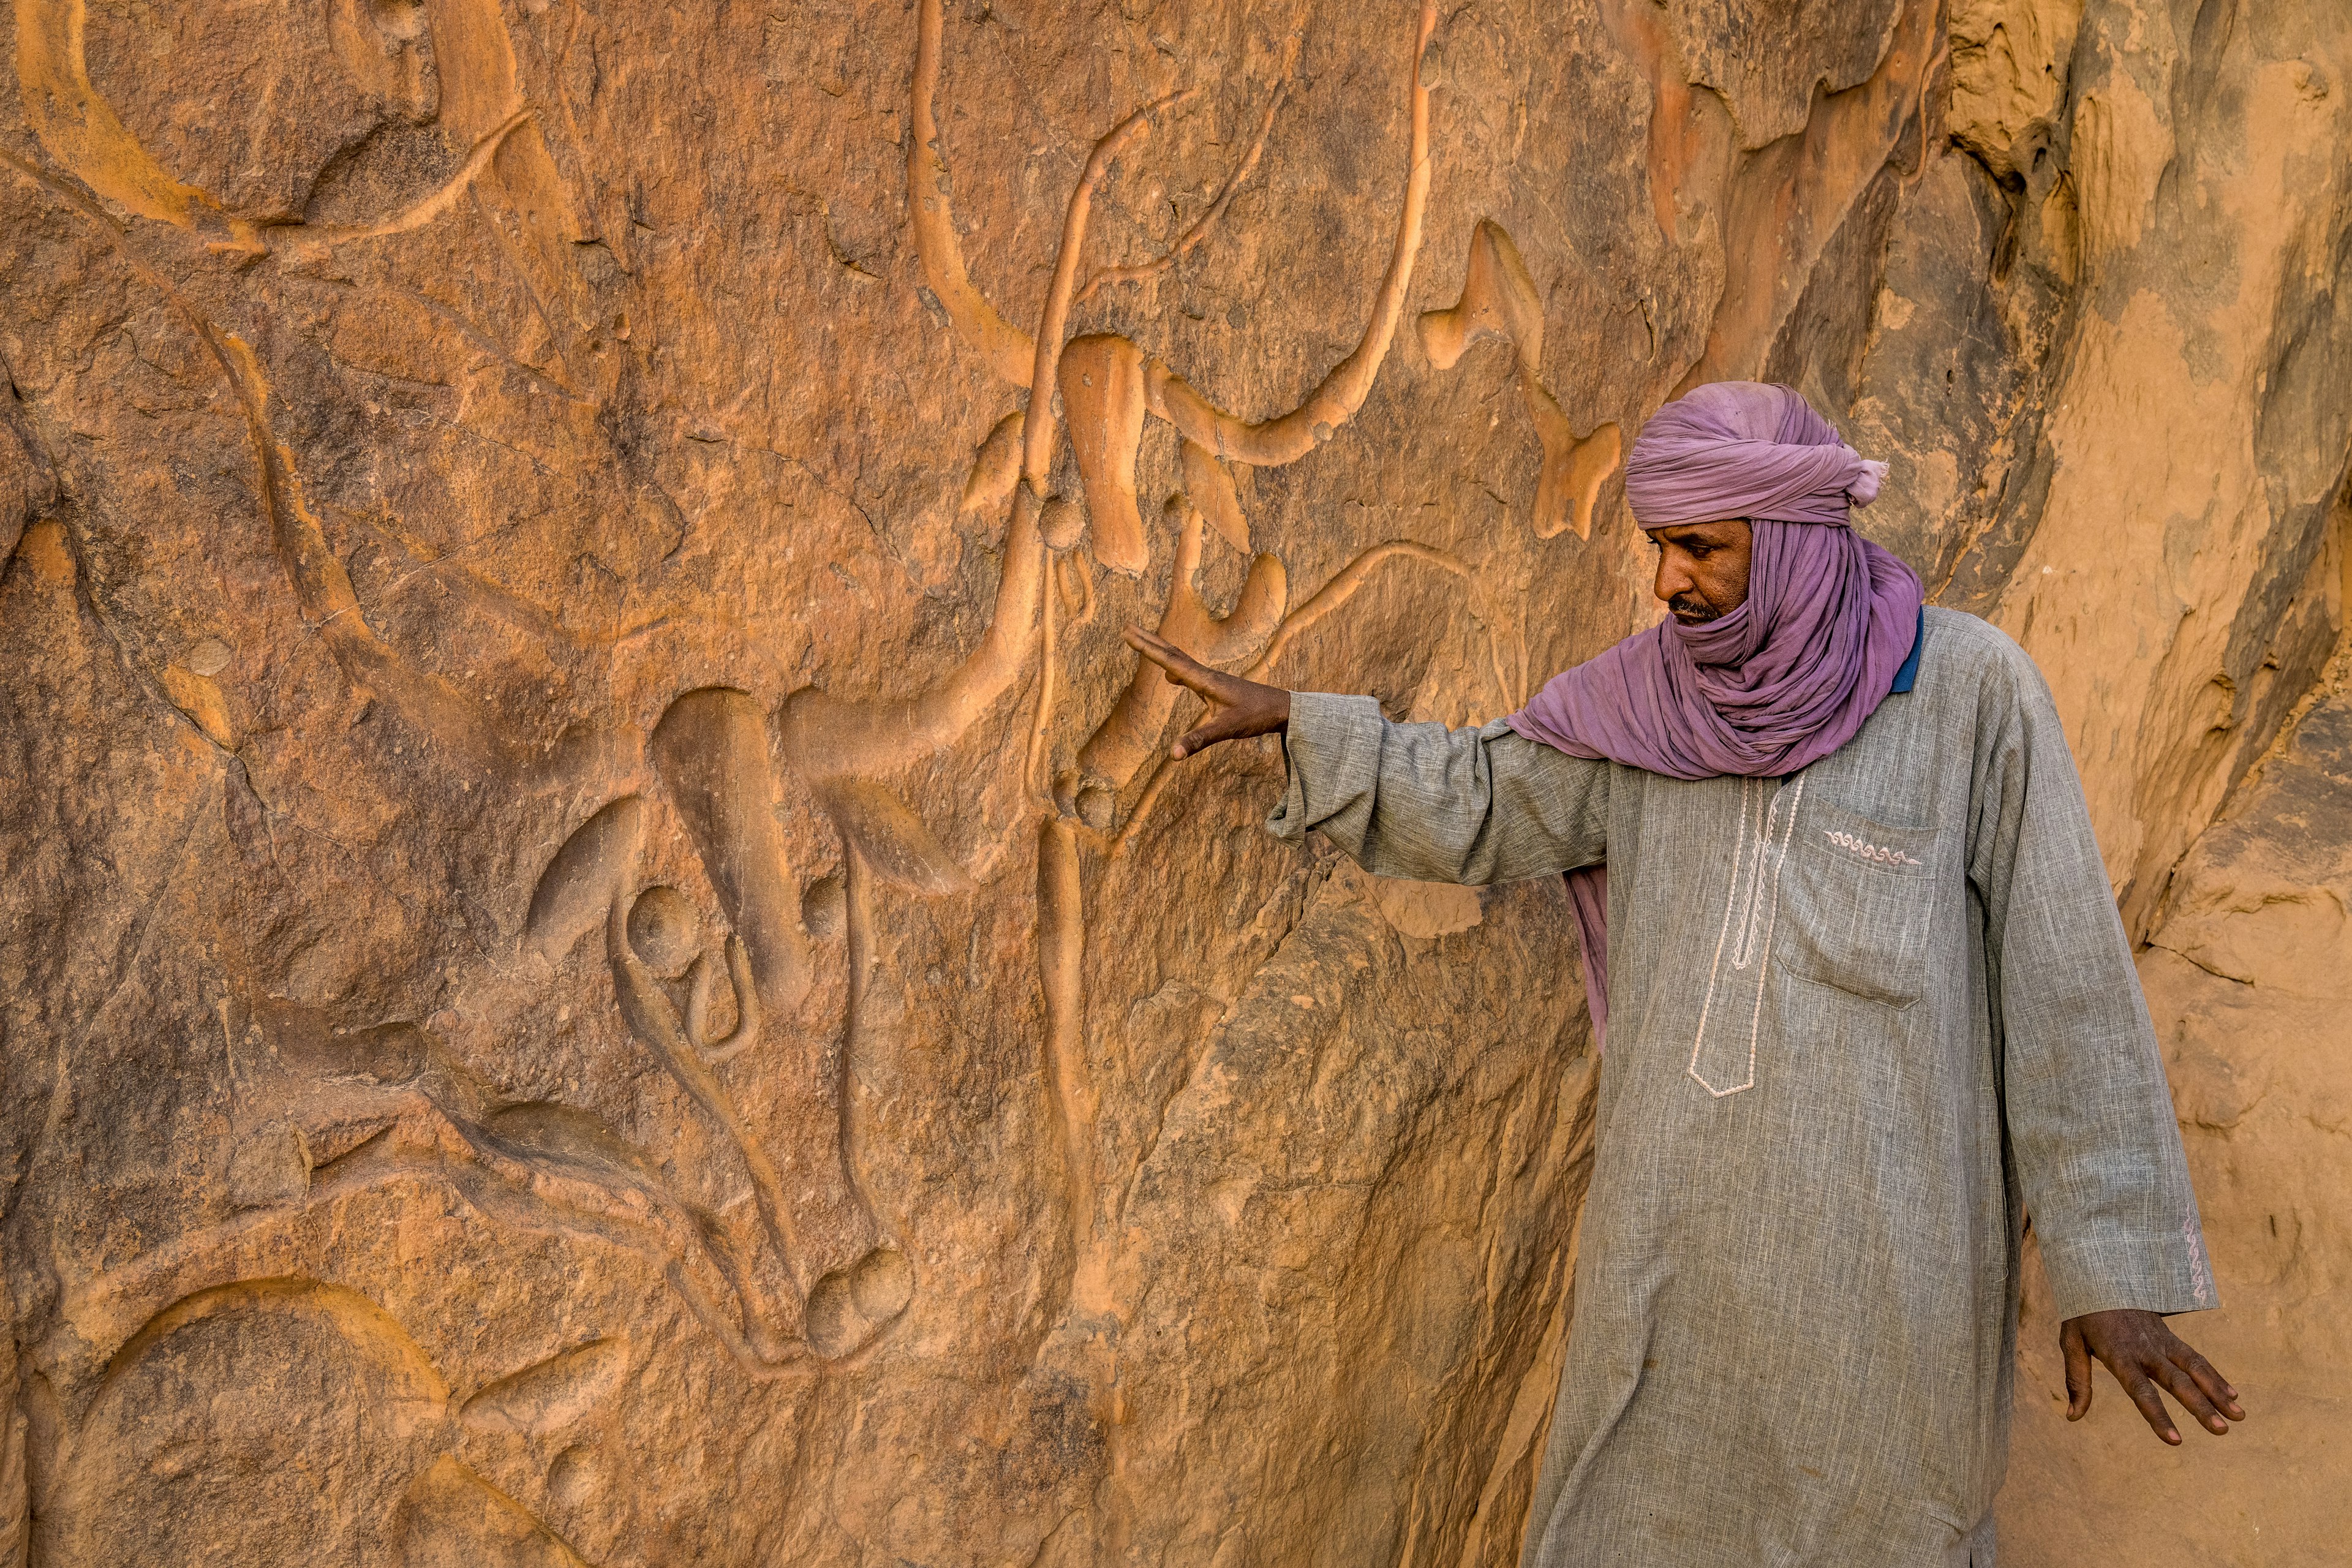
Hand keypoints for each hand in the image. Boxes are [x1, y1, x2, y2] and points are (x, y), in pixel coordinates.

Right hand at [1123, 626, 1290, 758]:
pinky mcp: (1217, 687)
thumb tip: (1172, 755)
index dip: (1147, 648)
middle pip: (1172, 654)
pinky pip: (1189, 673)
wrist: (1283, 708)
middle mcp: (1206, 675)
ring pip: (1180, 661)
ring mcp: (1212, 679)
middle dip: (1148, 641)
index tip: (1127, 633)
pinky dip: (1174, 668)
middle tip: (1127, 627)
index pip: (1170, 661)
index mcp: (1205, 680)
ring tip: (1143, 643)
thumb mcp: (1226, 730)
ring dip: (1160, 652)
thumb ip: (1199, 740)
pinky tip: (1171, 677)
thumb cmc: (1256, 716)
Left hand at [2063, 1309, 2242, 1443]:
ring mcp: (2162, 1341)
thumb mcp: (2070, 1342)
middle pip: (2176, 1381)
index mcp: (2119, 1354)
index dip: (2158, 1415)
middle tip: (2221, 1431)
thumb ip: (2076, 1380)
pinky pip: (2196, 1357)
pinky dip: (2215, 1376)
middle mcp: (2145, 1349)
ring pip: (2194, 1368)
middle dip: (2200, 1407)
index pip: (2140, 1390)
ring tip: (2238, 1417)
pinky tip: (2232, 1395)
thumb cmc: (2083, 1313)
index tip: (2176, 1440)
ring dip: (2217, 1392)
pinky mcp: (2170, 1336)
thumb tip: (2072, 1417)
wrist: (2101, 1275)